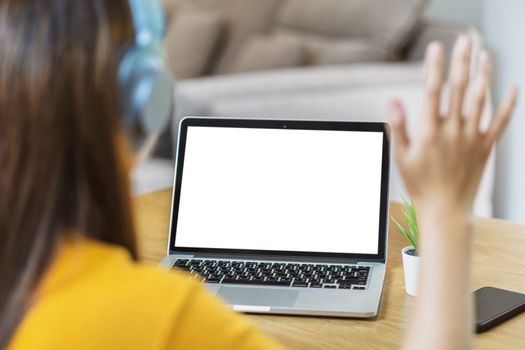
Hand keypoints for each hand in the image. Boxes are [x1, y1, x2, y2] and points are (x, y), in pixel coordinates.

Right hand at [391, 36, 517, 213]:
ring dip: (483, 74)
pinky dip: (508, 103)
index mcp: (429, 131)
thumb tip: (393, 99)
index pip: (431, 91)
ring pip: (481, 99)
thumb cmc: (419, 184)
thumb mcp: (401, 157)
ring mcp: (472, 137)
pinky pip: (500, 121)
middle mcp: (453, 130)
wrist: (445, 210)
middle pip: (458, 88)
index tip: (436, 48)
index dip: (434, 67)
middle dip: (461, 61)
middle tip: (463, 40)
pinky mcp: (486, 146)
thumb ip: (399, 125)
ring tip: (484, 54)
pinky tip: (512, 85)